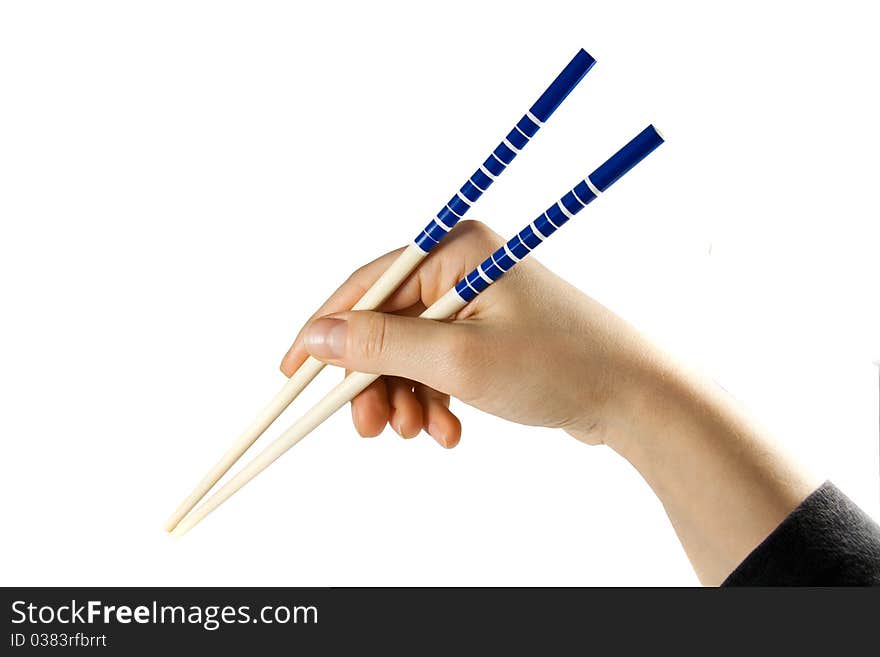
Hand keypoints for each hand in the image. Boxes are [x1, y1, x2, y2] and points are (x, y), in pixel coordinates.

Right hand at [280, 221, 651, 448]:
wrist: (635, 398)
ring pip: (409, 353)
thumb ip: (381, 346)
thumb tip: (315, 338)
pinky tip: (449, 431)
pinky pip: (437, 367)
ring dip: (405, 397)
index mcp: (455, 248)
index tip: (292, 373)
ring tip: (420, 434)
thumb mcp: (458, 358)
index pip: (367, 284)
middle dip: (374, 381)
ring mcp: (474, 303)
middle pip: (386, 325)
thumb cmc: (559, 365)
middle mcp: (462, 268)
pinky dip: (434, 401)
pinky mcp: (486, 335)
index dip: (324, 330)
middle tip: (369, 429)